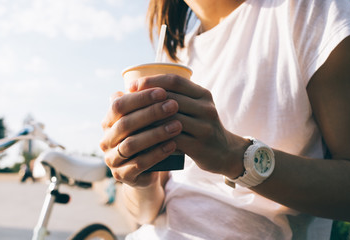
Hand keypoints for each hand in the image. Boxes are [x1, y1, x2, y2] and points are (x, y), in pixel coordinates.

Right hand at [100, 88, 181, 186]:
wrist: (145, 171)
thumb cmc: (146, 139)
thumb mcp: (143, 120)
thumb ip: (143, 103)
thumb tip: (151, 77)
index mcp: (107, 122)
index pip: (118, 105)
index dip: (140, 97)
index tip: (163, 91)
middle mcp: (105, 140)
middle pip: (125, 123)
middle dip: (151, 113)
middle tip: (173, 105)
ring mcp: (111, 159)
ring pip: (131, 144)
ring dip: (155, 133)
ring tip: (177, 125)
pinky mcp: (122, 176)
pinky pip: (139, 164)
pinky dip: (157, 153)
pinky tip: (173, 145)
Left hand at [131, 74, 248, 178]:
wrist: (224, 152)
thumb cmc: (201, 127)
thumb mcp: (196, 107)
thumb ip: (176, 97)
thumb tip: (139, 87)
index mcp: (203, 94)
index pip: (175, 80)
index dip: (152, 81)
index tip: (132, 85)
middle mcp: (206, 108)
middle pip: (170, 99)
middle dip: (145, 100)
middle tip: (125, 104)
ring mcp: (205, 127)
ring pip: (170, 119)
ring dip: (148, 119)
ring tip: (130, 120)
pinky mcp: (200, 146)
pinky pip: (172, 139)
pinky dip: (155, 137)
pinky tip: (142, 138)